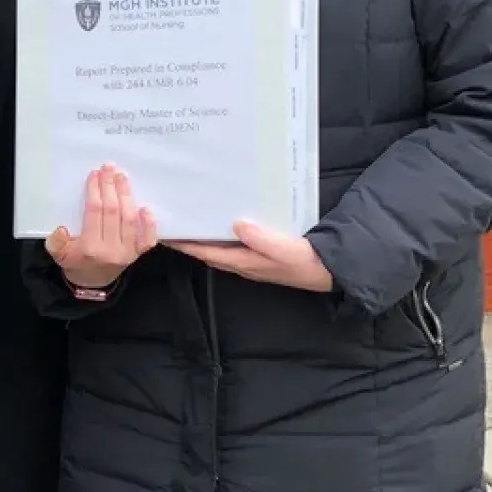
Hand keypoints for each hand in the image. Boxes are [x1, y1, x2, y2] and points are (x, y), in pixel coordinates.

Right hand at [44, 164, 156, 299]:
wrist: (92, 282)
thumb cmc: (75, 262)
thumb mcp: (58, 254)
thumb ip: (56, 242)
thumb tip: (61, 229)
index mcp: (90, 248)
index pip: (94, 213)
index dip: (95, 191)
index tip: (95, 175)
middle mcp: (111, 250)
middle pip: (113, 211)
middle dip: (111, 187)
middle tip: (109, 168)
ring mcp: (127, 253)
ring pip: (130, 219)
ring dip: (127, 196)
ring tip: (122, 178)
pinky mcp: (138, 254)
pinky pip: (147, 239)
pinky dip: (149, 223)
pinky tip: (145, 207)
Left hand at [166, 220, 334, 292]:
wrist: (324, 271)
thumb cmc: (304, 261)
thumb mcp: (283, 249)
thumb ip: (260, 238)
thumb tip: (236, 224)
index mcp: (244, 262)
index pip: (207, 253)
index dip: (186, 245)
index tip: (166, 233)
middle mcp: (242, 263)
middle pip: (208, 252)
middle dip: (189, 240)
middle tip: (173, 222)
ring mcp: (250, 260)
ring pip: (219, 248)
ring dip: (204, 237)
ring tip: (191, 219)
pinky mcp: (259, 255)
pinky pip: (233, 245)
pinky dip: (221, 235)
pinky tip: (223, 223)